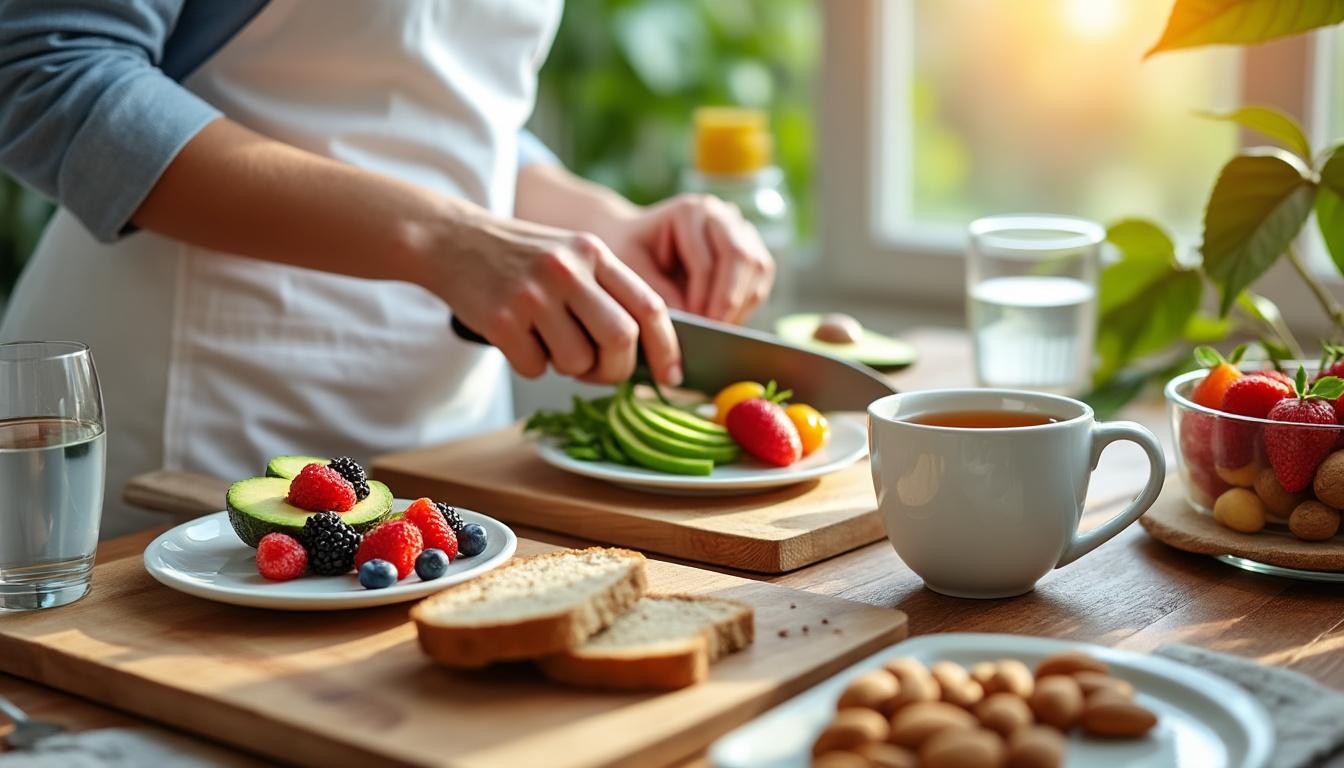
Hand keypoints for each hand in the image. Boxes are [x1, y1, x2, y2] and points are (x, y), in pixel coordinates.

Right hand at [432, 213, 681, 385]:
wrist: (450, 239)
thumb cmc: (521, 257)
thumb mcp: (571, 254)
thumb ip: (607, 291)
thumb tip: (646, 354)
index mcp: (593, 253)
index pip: (649, 306)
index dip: (667, 348)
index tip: (670, 376)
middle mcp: (567, 269)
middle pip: (620, 339)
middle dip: (616, 368)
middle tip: (599, 370)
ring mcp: (532, 294)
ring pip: (577, 362)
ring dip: (566, 367)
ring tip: (547, 340)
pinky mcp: (500, 319)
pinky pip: (535, 368)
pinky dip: (531, 364)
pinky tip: (517, 336)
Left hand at [600, 194, 774, 323]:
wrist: (638, 239)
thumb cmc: (630, 253)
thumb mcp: (631, 270)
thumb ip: (657, 293)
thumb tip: (691, 320)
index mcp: (689, 210)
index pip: (705, 260)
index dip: (702, 297)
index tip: (695, 325)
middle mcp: (721, 213)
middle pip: (740, 258)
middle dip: (728, 301)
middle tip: (713, 332)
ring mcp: (740, 228)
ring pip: (758, 267)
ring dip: (742, 303)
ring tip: (719, 330)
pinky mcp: (751, 247)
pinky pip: (761, 277)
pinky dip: (747, 303)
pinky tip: (727, 320)